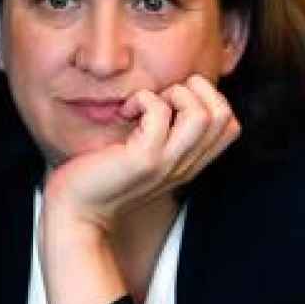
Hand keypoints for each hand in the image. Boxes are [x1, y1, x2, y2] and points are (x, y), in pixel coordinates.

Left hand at [38, 75, 239, 303]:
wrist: (75, 213)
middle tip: (159, 97)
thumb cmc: (99, 177)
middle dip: (195, 90)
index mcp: (187, 163)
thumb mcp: (140, 154)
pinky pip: (159, 113)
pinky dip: (143, 99)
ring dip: (174, 93)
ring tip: (143, 104)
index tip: (169, 101)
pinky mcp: (144, 160)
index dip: (207, 99)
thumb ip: (160, 134)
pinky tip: (124, 112)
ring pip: (202, 115)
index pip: (230, 125)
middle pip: (224, 116)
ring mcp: (167, 163)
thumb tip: (165, 95)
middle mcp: (185, 165)